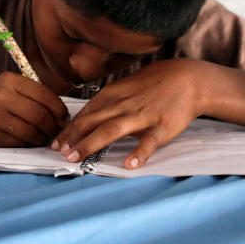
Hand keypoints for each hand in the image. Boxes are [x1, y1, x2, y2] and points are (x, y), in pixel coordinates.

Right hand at [0, 72, 68, 146]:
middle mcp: (0, 95)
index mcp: (9, 80)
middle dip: (53, 127)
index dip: (59, 110)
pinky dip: (28, 143)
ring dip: (42, 138)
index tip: (63, 119)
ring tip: (43, 138)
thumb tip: (62, 116)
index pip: (45, 95)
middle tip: (55, 132)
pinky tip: (27, 141)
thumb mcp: (7, 88)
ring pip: (31, 131)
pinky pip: (18, 142)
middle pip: (39, 115)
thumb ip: (32, 96)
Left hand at [51, 59, 205, 168]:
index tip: (56, 143)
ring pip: (112, 130)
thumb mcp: (126, 87)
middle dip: (73, 137)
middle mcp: (123, 105)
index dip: (69, 129)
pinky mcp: (162, 127)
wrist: (188, 79)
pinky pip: (149, 142)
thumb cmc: (154, 84)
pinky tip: (129, 165)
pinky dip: (139, 153)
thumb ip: (107, 102)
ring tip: (76, 158)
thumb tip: (86, 116)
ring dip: (91, 144)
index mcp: (114, 95)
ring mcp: (142, 116)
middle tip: (58, 153)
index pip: (86, 113)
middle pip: (92, 121)